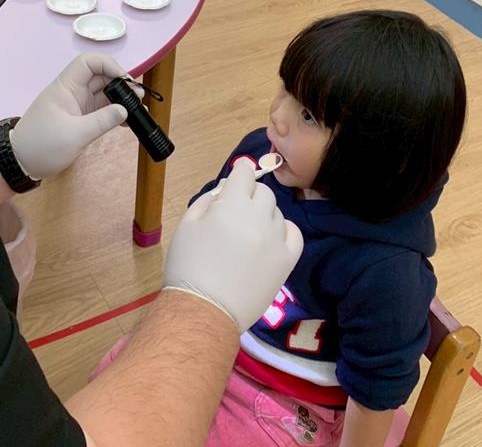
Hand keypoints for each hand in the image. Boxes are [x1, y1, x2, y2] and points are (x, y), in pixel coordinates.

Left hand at [10, 54, 129, 179]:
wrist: (21, 163)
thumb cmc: (42, 146)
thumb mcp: (75, 135)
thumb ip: (102, 121)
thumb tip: (125, 110)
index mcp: (66, 87)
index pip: (88, 63)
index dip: (109, 65)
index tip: (125, 81)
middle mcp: (72, 91)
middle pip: (100, 77)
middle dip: (120, 84)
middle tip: (138, 98)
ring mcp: (77, 105)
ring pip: (102, 93)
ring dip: (120, 99)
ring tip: (138, 110)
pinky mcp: (80, 118)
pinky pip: (101, 109)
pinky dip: (114, 112)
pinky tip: (127, 121)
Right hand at [163, 159, 303, 331]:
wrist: (204, 309)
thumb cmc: (188, 265)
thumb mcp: (187, 224)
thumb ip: (209, 198)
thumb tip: (227, 186)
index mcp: (232, 205)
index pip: (245, 173)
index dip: (240, 173)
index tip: (236, 179)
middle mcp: (259, 217)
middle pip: (264, 192)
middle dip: (250, 195)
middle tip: (235, 213)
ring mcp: (276, 239)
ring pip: (277, 212)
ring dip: (264, 214)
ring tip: (248, 232)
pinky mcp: (287, 261)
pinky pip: (294, 233)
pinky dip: (283, 230)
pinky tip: (270, 238)